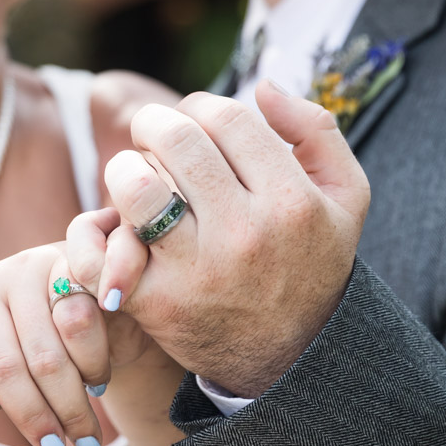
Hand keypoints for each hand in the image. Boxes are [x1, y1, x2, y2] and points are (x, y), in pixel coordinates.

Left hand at [0, 243, 157, 445]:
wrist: (88, 297)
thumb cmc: (37, 338)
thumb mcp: (5, 366)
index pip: (0, 366)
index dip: (28, 413)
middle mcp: (13, 271)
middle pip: (40, 357)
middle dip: (65, 409)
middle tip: (84, 443)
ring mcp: (53, 258)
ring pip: (73, 330)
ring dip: (88, 378)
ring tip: (91, 397)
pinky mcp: (93, 257)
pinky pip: (102, 307)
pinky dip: (103, 352)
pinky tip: (101, 373)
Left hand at [81, 80, 369, 397]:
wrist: (291, 360)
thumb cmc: (311, 263)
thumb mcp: (346, 198)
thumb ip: (317, 130)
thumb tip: (264, 85)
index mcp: (292, 201)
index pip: (227, 117)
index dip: (200, 106)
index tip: (195, 121)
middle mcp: (246, 234)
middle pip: (177, 139)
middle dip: (154, 124)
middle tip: (153, 136)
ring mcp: (198, 270)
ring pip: (135, 185)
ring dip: (125, 166)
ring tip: (135, 173)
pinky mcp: (156, 303)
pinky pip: (107, 245)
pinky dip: (100, 226)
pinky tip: (118, 223)